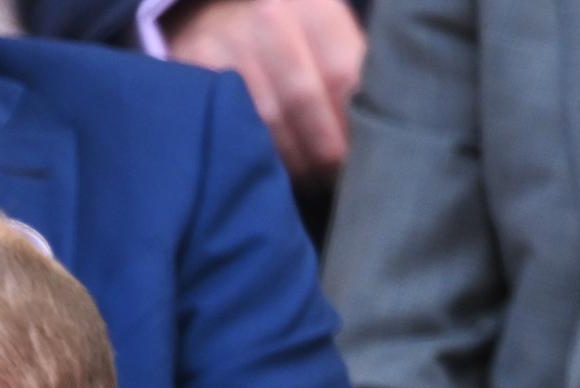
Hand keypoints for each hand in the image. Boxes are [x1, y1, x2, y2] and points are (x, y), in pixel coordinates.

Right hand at [163, 0, 365, 184]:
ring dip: (289, 158)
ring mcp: (228, 38)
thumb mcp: (325, 39)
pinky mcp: (195, 63)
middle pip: (302, 98)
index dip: (352, 124)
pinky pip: (230, 122)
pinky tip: (268, 165)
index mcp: (314, 6)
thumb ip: (353, 72)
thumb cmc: (287, 41)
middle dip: (321, 148)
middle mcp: (270, 15)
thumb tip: (384, 127)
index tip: (364, 157)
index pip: (342, 74)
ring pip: (264, 117)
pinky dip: (252, 150)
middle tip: (331, 178)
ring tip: (306, 179)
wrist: (215, 19)